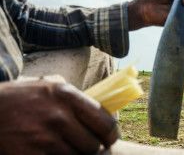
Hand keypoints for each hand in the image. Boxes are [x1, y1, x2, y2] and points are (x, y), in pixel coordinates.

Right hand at [0, 80, 117, 153]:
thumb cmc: (21, 97)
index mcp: (66, 96)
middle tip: (88, 145)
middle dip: (94, 148)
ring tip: (67, 146)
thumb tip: (103, 111)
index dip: (111, 134)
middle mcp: (58, 117)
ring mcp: (44, 139)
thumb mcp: (50, 87)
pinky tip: (52, 152)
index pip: (105, 122)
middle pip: (93, 145)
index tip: (110, 138)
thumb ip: (77, 98)